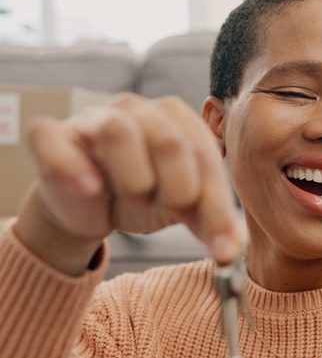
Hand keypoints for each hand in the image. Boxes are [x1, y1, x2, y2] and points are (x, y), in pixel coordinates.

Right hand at [13, 93, 242, 274]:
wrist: (87, 205)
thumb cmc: (141, 195)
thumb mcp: (183, 209)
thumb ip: (212, 222)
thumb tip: (233, 248)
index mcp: (176, 118)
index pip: (205, 154)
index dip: (217, 202)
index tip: (224, 245)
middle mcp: (136, 108)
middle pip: (169, 141)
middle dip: (178, 188)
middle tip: (171, 209)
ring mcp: (91, 118)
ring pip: (118, 132)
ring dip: (135, 178)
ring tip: (136, 197)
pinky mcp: (51, 136)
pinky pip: (54, 140)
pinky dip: (74, 167)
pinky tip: (91, 190)